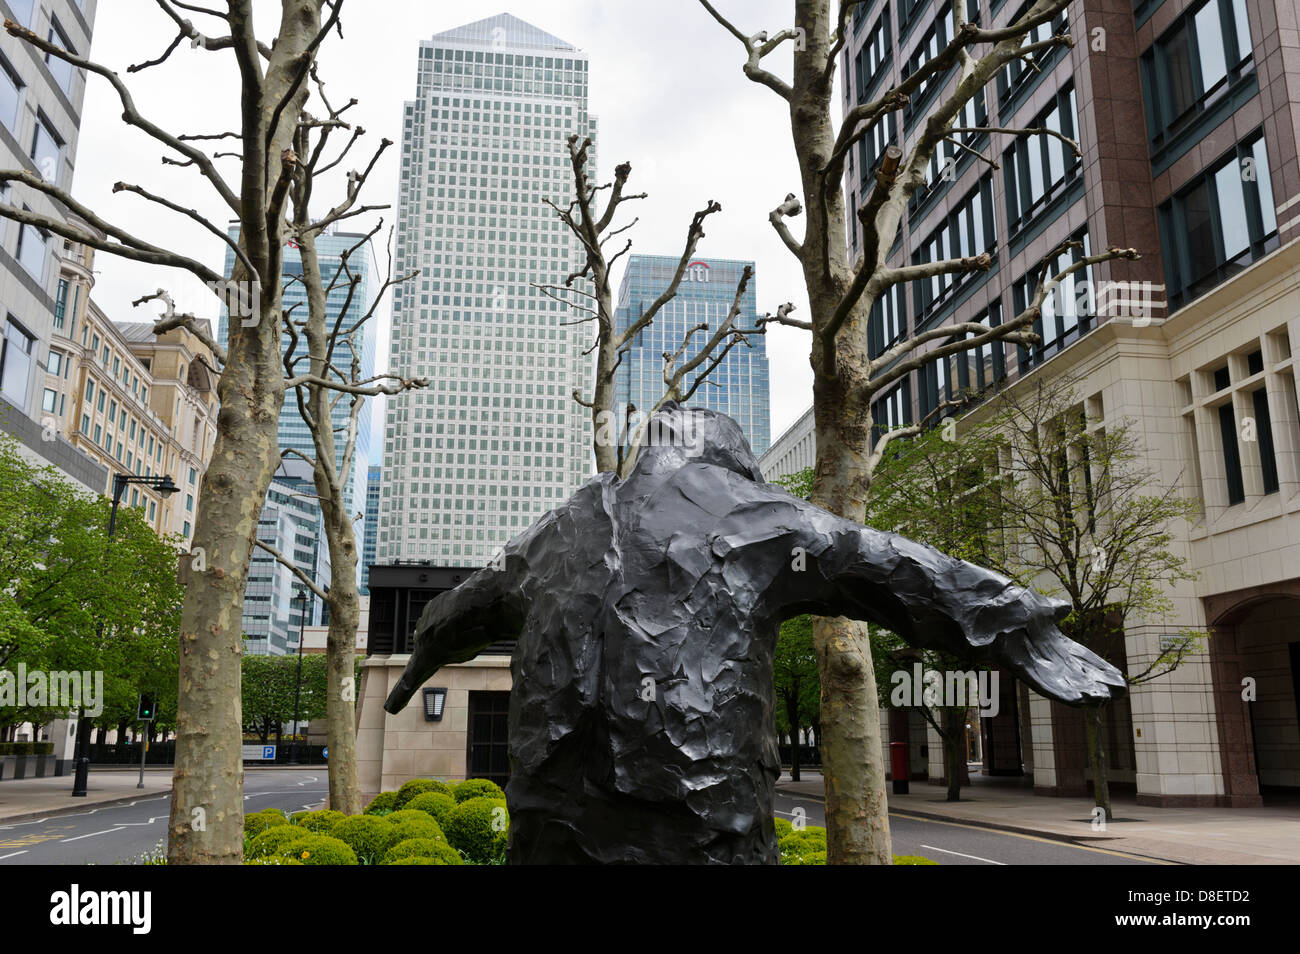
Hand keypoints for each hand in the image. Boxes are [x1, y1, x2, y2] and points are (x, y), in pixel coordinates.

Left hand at [996, 589, 1126, 704]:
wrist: (984, 603)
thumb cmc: (1009, 605)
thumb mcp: (1038, 607)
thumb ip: (1053, 610)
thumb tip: (1066, 607)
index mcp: (1054, 643)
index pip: (1083, 658)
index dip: (1101, 669)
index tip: (1121, 679)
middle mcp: (1046, 656)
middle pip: (1078, 674)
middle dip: (1098, 684)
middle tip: (1122, 693)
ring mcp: (1033, 663)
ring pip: (1064, 683)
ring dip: (1084, 693)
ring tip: (1106, 700)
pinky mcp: (1018, 666)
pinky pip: (1043, 683)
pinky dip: (1061, 693)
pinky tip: (1079, 701)